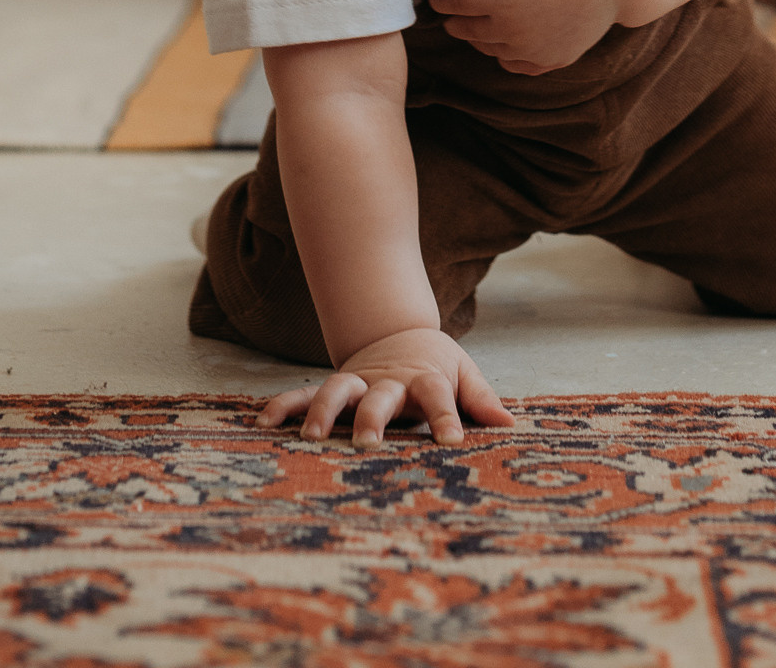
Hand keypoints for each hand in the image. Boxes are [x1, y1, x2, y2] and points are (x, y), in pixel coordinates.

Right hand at [261, 326, 511, 447]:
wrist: (398, 333)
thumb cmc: (436, 365)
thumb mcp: (463, 374)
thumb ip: (482, 400)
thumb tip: (511, 426)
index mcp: (424, 378)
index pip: (439, 396)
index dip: (446, 416)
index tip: (453, 441)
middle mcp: (388, 381)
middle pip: (381, 395)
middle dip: (373, 418)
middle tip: (367, 443)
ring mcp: (358, 382)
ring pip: (337, 390)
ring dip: (323, 411)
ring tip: (309, 437)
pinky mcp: (333, 387)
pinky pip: (304, 394)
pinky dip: (284, 405)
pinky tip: (263, 424)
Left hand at [435, 0, 618, 72]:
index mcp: (505, 2)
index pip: (459, 5)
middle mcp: (515, 33)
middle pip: (470, 32)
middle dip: (455, 20)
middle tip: (448, 11)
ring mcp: (535, 51)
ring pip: (491, 50)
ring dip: (477, 38)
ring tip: (472, 25)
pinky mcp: (553, 59)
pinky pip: (517, 65)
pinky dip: (504, 56)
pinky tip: (502, 44)